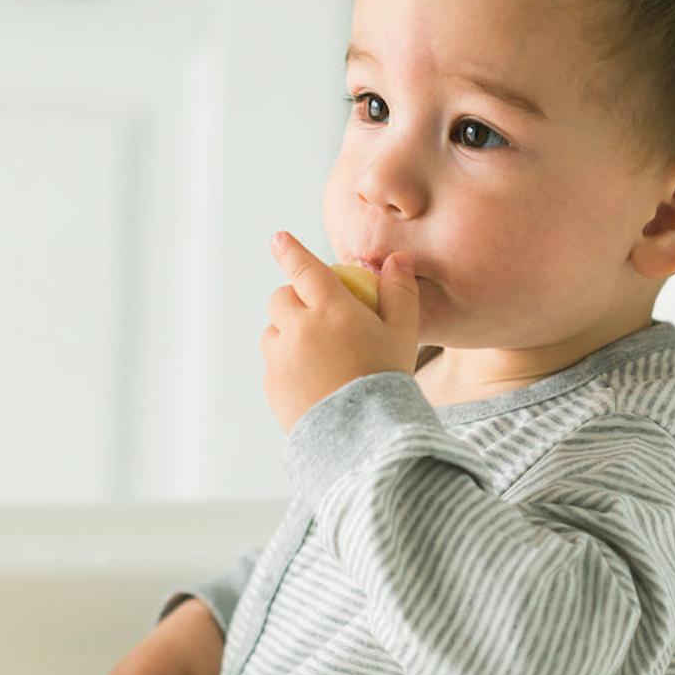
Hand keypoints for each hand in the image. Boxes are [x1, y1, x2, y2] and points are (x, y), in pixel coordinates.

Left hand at [260, 230, 419, 433]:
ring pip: (273, 332)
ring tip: (320, 353)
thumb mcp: (403, 333)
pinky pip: (273, 364)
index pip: (304, 268)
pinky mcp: (272, 386)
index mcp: (330, 309)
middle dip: (296, 300)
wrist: (364, 436)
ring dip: (288, 333)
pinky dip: (287, 365)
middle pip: (281, 299)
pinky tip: (315, 381)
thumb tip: (396, 259)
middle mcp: (298, 329)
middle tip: (320, 316)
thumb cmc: (388, 379)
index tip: (278, 239)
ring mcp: (280, 359)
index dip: (290, 251)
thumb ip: (399, 292)